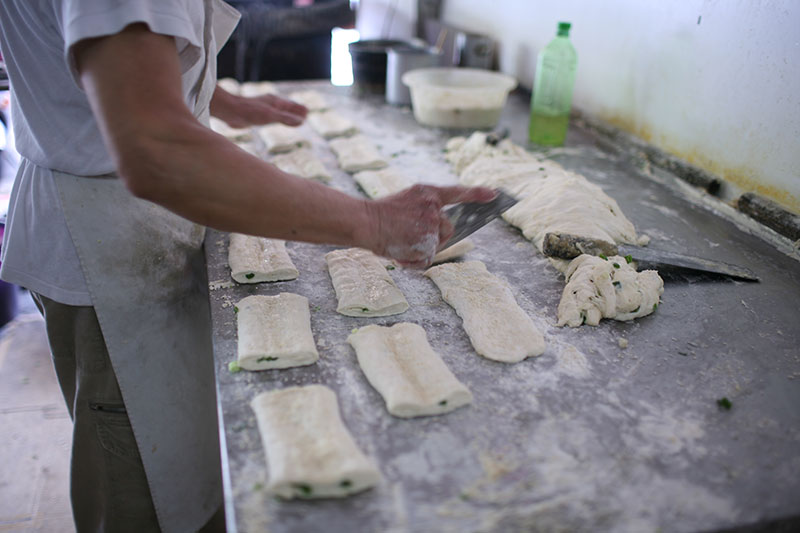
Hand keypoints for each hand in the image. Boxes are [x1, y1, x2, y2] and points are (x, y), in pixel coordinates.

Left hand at [210, 86, 307, 128]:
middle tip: (304, 116)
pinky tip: (273, 121)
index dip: (299, 110)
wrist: (229, 111)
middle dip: (295, 111)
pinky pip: (270, 116)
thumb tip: (301, 121)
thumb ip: (285, 119)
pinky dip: (277, 119)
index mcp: (275, 101)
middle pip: (286, 107)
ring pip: (278, 111)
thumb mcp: (270, 115)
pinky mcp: (255, 115)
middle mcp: (270, 104)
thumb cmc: (249, 112)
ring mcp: (263, 109)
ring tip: (292, 119)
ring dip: (286, 115)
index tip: (307, 113)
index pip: (291, 105)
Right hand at [364, 184, 495, 267]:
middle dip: (437, 237)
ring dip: (421, 249)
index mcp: (428, 193)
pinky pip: (426, 258)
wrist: (365, 222)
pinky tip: (399, 253)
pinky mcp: (426, 244)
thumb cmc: (382, 214)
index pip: (458, 193)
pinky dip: (413, 261)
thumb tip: (443, 226)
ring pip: (437, 245)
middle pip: (449, 228)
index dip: (478, 194)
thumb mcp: (408, 200)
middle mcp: (433, 209)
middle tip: (414, 237)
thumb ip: (427, 208)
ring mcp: (430, 227)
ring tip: (401, 242)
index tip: (495, 195)